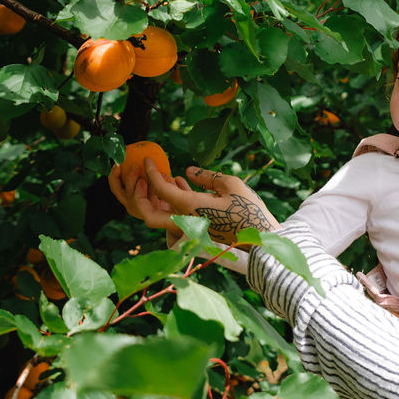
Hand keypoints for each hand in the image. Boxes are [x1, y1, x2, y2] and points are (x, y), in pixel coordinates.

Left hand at [109, 159, 279, 244]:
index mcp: (190, 207)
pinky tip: (179, 182)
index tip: (147, 161)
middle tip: (140, 176)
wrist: (261, 237)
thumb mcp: (230, 184)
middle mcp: (184, 220)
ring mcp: (189, 227)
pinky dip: (169, 201)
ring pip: (157, 217)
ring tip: (160, 176)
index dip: (150, 172)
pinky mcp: (196, 229)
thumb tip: (189, 171)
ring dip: (151, 199)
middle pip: (146, 213)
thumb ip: (206, 176)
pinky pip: (173, 216)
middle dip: (137, 195)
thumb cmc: (249, 209)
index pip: (159, 189)